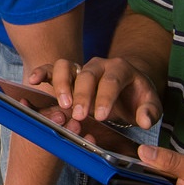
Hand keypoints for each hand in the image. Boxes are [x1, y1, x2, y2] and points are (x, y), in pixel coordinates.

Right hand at [26, 56, 159, 128]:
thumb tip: (145, 120)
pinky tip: (33, 81)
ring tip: (63, 105)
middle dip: (82, 95)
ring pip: (67, 67)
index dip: (105, 97)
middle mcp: (99, 65)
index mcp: (121, 69)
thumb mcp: (150, 105)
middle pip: (87, 74)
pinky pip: (52, 68)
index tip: (100, 115)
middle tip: (79, 115)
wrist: (128, 88)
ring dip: (62, 85)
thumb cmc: (137, 97)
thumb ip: (150, 112)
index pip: (111, 80)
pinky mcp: (68, 74)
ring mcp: (82, 68)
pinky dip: (42, 72)